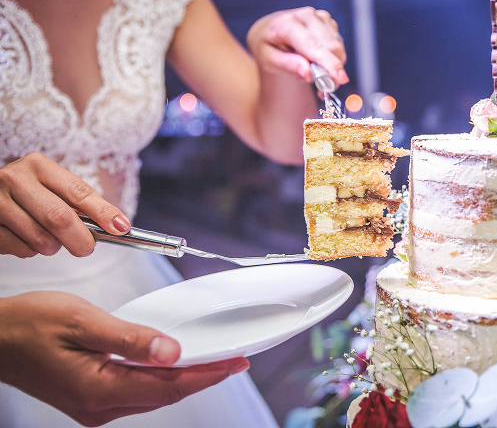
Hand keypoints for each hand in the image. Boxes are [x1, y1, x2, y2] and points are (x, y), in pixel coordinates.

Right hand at [0, 152, 130, 257]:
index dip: (103, 212)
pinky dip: (29, 251)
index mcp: (38, 166)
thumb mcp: (49, 187)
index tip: (121, 228)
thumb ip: (76, 203)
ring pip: (41, 239)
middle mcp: (15, 179)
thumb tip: (115, 226)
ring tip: (47, 238)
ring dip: (52, 247)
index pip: (78, 192)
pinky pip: (20, 249)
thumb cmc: (26, 194)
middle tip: (86, 248)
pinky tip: (24, 237)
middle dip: (80, 239)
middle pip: (60, 218)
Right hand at [0, 291, 248, 426]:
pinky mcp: (91, 399)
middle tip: (235, 360)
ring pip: (154, 395)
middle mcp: (99, 406)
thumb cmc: (29, 325)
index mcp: (99, 389)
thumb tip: (171, 352)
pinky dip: (161, 378)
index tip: (235, 362)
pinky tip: (174, 364)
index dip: (207, 374)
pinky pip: (138, 392)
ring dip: (185, 378)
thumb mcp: (82, 322)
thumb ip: (130, 338)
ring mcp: (95, 406)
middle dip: (204, 377)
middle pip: (166, 394)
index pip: (169, 386)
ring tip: (214, 361)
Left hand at [246, 6, 348, 87]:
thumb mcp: (268, 60)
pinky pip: (339, 44)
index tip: (340, 79)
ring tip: (318, 76)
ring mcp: (319, 16)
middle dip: (332, 70)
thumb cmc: (267, 46)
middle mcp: (306, 15)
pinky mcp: (327, 20)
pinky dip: (334, 58)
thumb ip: (288, 65)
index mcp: (287, 24)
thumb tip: (308, 73)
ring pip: (338, 47)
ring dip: (333, 66)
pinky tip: (321, 64)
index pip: (312, 45)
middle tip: (324, 87)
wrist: (269, 30)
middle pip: (331, 46)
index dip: (328, 63)